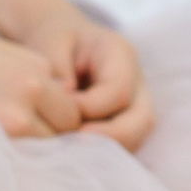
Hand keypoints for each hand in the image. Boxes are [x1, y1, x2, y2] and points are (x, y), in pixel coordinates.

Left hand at [16, 7, 154, 149]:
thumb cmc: (52, 38)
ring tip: (71, 151)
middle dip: (110, 137)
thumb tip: (66, 100)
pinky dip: (102, 152)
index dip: (91, 108)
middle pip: (142, 120)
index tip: (61, 114)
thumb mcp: (49, 41)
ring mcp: (136, 104)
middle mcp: (137, 82)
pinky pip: (123, 143)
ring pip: (136, 137)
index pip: (119, 91)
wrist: (58, 40)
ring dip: (106, 149)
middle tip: (74, 145)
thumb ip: (57, 68)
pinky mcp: (125, 121)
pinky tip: (73, 153)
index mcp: (120, 54)